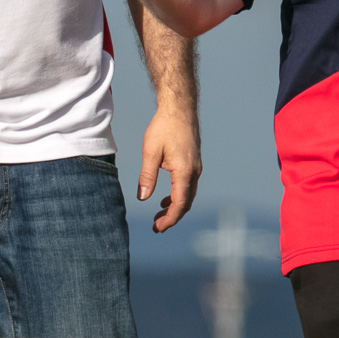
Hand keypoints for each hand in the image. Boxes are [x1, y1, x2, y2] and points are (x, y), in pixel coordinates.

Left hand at [139, 107, 200, 232]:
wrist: (179, 109)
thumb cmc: (164, 127)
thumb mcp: (150, 152)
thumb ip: (147, 176)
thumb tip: (142, 197)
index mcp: (184, 171)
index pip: (179, 203)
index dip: (169, 219)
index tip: (158, 228)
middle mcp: (194, 172)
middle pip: (185, 203)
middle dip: (171, 217)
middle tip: (156, 227)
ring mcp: (196, 167)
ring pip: (188, 195)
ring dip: (174, 207)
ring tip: (158, 215)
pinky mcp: (193, 163)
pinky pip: (188, 186)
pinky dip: (178, 196)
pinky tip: (165, 198)